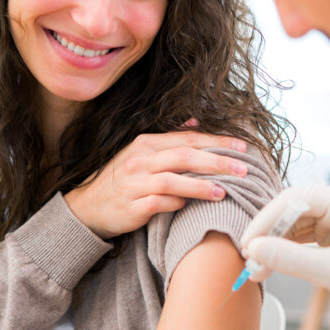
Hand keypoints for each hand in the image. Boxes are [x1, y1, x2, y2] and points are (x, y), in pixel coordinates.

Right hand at [64, 129, 248, 238]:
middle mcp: (140, 160)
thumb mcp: (142, 153)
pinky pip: (159, 203)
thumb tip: (196, 122)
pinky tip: (191, 206)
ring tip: (223, 191)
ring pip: (172, 180)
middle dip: (217, 161)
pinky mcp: (132, 206)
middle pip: (185, 156)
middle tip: (243, 168)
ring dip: (200, 185)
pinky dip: (176, 203)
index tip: (242, 147)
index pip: (188, 139)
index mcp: (147, 143)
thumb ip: (169, 138)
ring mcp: (135, 183)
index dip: (216, 142)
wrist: (87, 208)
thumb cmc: (122, 180)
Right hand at [242, 185, 329, 319]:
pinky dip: (284, 250)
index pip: (294, 199)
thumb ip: (290, 259)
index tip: (248, 244)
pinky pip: (299, 234)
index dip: (266, 220)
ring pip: (291, 222)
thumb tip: (253, 250)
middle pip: (290, 209)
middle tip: (248, 258)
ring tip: (256, 268)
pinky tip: (269, 266)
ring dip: (273, 244)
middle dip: (268, 234)